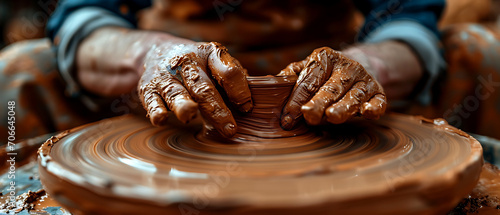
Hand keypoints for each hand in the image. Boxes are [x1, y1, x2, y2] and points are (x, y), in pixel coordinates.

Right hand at [138, 41, 252, 136]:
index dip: (239, 89)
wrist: (157, 52)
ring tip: (191, 117)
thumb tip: (257, 101)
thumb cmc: (198, 66)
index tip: (247, 107)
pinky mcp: (148, 88)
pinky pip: (152, 100)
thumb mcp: (217, 64)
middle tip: (230, 128)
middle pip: (204, 87)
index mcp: (210, 54)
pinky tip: (161, 118)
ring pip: (176, 92)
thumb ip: (234, 80)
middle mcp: (187, 62)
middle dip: (217, 108)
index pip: (228, 71)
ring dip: (184, 105)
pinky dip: (156, 109)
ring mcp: (166, 75)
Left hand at [278, 47, 386, 128]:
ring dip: (343, 107)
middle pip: (330, 87)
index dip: (297, 98)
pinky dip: (374, 107)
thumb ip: (289, 76)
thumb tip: (269, 84)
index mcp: (324, 58)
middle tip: (309, 115)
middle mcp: (346, 66)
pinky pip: (378, 101)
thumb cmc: (322, 73)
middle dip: (319, 102)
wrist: (355, 67)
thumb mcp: (305, 68)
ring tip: (332, 117)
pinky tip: (367, 113)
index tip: (287, 117)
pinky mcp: (377, 92)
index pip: (309, 79)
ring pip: (353, 95)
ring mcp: (363, 79)